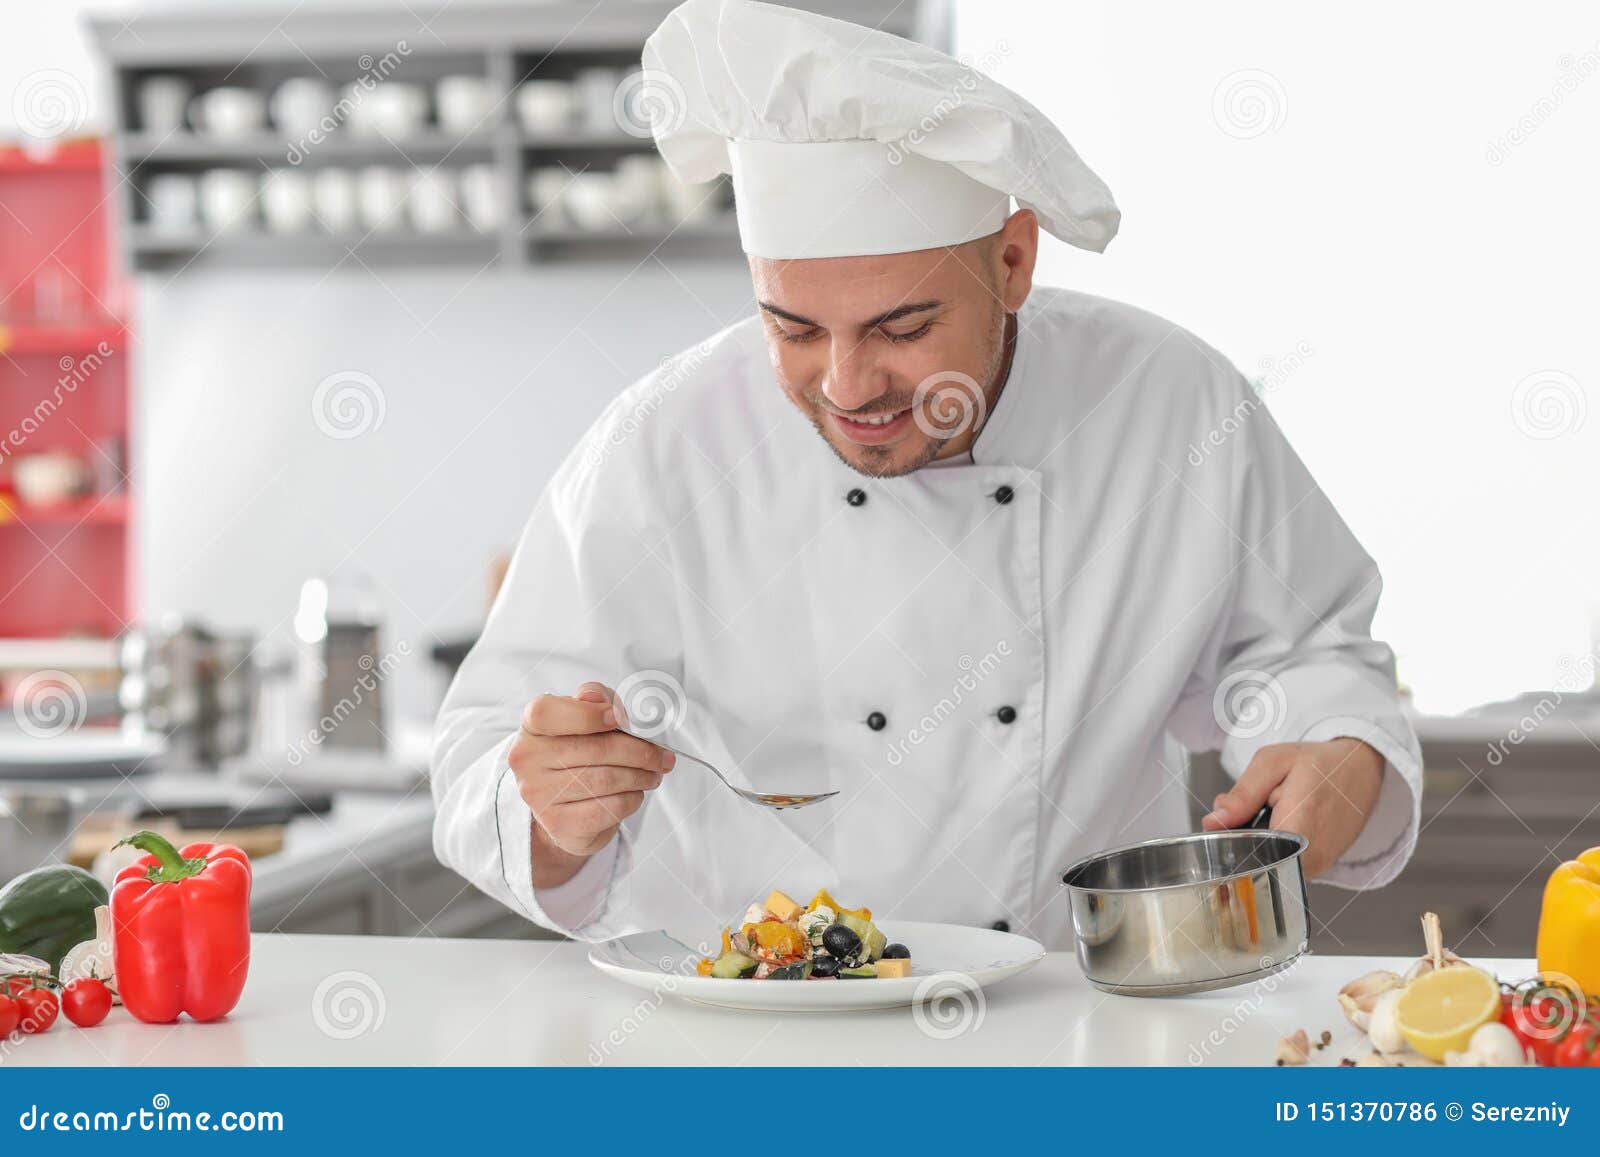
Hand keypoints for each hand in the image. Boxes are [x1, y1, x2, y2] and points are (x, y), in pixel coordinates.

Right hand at [511, 682, 674, 879]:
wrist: (566, 807)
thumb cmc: (580, 752)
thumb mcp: (587, 718)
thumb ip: (596, 700)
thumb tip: (596, 697)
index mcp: (531, 726)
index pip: (547, 713)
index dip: (587, 714)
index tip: (619, 718)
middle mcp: (527, 759)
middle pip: (594, 749)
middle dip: (639, 751)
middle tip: (663, 756)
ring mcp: (538, 794)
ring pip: (606, 779)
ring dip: (641, 776)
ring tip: (654, 773)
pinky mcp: (558, 823)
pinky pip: (609, 807)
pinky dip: (632, 799)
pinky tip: (634, 793)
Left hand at [1201, 738, 1385, 877]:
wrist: (1361, 770)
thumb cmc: (1320, 763)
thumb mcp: (1274, 762)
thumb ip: (1243, 793)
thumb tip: (1214, 821)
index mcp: (1300, 825)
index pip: (1250, 854)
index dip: (1229, 841)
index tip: (1225, 824)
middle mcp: (1313, 855)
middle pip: (1255, 860)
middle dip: (1241, 838)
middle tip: (1251, 809)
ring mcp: (1319, 866)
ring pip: (1269, 863)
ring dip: (1259, 842)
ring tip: (1271, 814)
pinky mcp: (1320, 868)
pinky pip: (1284, 863)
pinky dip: (1274, 846)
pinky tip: (1281, 825)